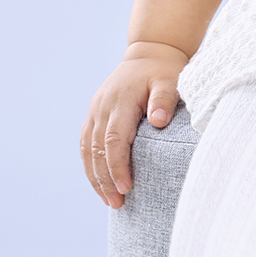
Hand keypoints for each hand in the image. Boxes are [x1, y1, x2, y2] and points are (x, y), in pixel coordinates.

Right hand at [79, 41, 189, 208]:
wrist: (150, 52)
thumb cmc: (164, 70)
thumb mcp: (169, 80)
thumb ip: (164, 99)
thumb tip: (159, 120)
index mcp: (120, 101)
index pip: (114, 139)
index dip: (118, 165)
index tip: (126, 187)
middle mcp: (102, 107)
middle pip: (96, 149)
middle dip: (105, 179)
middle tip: (117, 203)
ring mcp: (95, 110)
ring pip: (87, 149)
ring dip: (95, 176)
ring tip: (108, 200)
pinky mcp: (95, 114)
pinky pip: (86, 143)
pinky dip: (90, 164)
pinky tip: (99, 182)